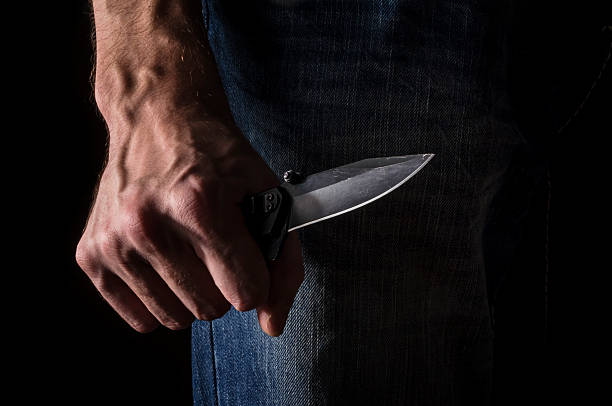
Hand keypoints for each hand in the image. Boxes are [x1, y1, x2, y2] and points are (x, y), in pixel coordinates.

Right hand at [75, 99, 302, 336]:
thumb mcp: (266, 193)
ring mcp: (114, 241)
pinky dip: (160, 298)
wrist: (156, 117)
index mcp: (199, 205)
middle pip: (211, 310)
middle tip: (216, 246)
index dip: (256, 277)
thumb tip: (272, 325)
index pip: (245, 293)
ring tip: (189, 250)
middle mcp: (149, 225)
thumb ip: (284, 261)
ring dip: (192, 294)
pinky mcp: (90, 254)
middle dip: (224, 284)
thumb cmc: (215, 154)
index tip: (248, 255)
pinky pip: (140, 318)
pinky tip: (163, 261)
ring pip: (176, 319)